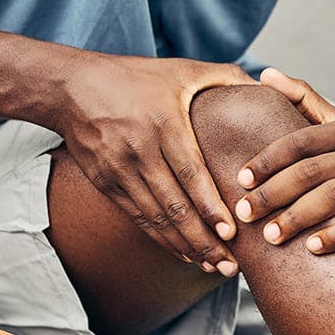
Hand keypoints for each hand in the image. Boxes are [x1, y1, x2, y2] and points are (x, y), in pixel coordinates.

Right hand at [54, 54, 254, 274]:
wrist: (70, 87)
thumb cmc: (134, 77)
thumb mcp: (180, 69)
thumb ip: (225, 77)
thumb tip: (265, 86)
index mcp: (163, 123)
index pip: (190, 172)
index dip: (210, 205)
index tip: (230, 232)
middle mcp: (140, 150)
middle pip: (175, 205)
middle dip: (204, 240)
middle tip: (231, 264)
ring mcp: (119, 170)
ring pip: (157, 218)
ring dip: (186, 246)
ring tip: (214, 265)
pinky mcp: (106, 183)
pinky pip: (139, 218)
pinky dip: (162, 239)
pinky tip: (184, 253)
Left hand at [234, 68, 334, 253]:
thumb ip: (303, 100)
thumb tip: (265, 74)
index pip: (300, 142)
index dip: (267, 160)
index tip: (240, 181)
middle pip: (311, 171)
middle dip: (273, 194)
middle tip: (245, 214)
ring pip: (333, 197)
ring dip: (297, 218)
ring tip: (270, 235)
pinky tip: (311, 248)